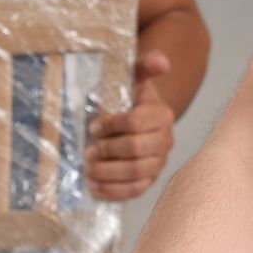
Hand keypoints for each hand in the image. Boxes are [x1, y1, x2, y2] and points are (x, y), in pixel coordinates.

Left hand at [85, 49, 176, 200]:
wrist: (140, 118)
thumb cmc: (132, 97)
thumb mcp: (136, 77)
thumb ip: (146, 65)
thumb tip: (162, 62)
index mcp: (161, 114)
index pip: (135, 122)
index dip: (111, 125)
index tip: (93, 126)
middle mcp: (165, 140)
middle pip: (135, 149)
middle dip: (107, 151)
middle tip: (87, 152)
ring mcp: (159, 162)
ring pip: (135, 172)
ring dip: (108, 173)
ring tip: (87, 170)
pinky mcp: (151, 179)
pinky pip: (136, 190)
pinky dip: (114, 191)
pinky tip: (95, 187)